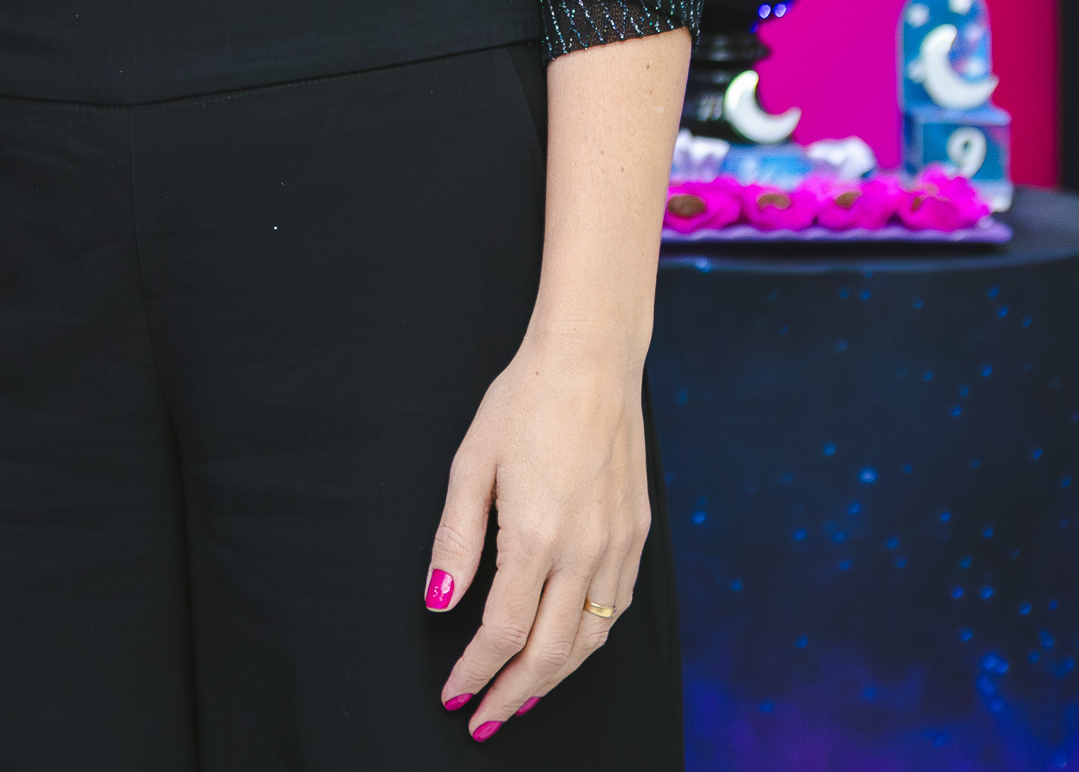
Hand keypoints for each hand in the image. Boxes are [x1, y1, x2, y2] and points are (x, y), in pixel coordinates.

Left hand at [423, 338, 650, 734]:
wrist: (593, 361)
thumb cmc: (524, 402)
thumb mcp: (471, 463)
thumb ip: (455, 540)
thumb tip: (440, 603)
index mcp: (537, 536)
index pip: (503, 631)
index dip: (476, 671)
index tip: (455, 694)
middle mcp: (585, 550)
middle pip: (552, 652)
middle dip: (514, 693)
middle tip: (485, 718)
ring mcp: (619, 545)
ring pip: (592, 639)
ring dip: (555, 676)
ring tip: (521, 693)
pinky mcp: (638, 534)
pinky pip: (617, 607)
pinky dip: (590, 640)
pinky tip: (567, 646)